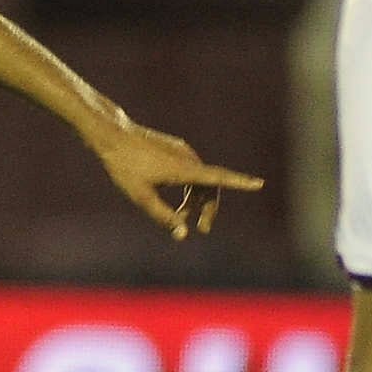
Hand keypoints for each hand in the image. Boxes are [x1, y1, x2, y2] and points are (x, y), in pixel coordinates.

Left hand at [91, 119, 264, 240]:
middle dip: (209, 208)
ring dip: (197, 201)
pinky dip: (190, 190)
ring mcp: (182, 152)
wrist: (112, 136)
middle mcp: (188, 158)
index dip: (239, 182)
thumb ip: (163, 217)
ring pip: (201, 180)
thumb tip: (183, 235)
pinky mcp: (175, 151)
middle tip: (203, 230)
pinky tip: (178, 204)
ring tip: (183, 219)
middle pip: (210, 186)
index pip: (218, 178)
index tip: (259, 184)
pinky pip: (192, 173)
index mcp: (184, 169)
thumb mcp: (141, 197)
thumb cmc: (125, 168)